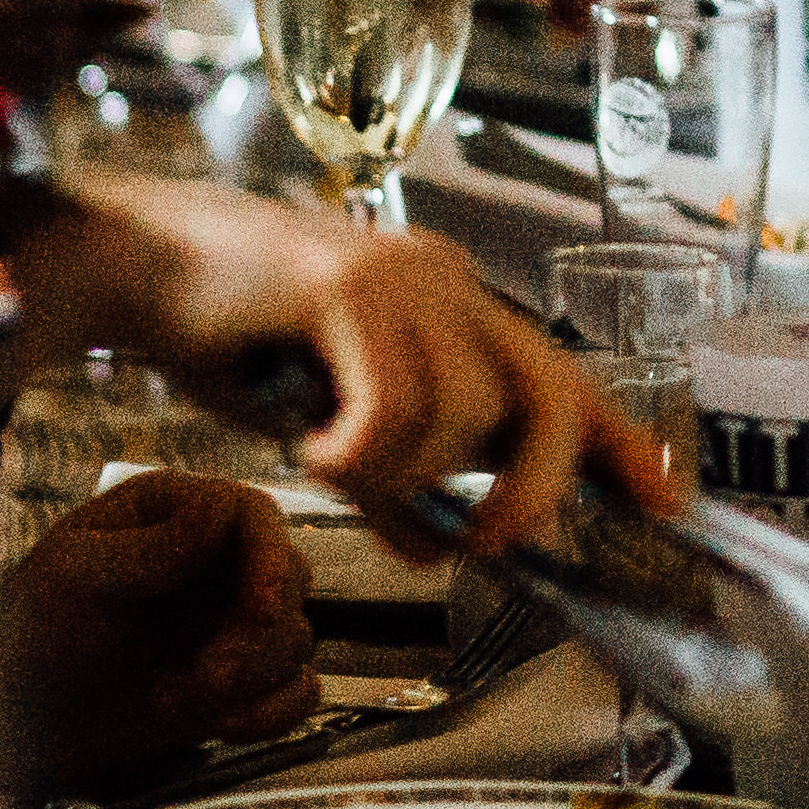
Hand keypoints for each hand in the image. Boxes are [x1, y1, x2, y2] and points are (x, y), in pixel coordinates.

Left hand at [0, 469, 320, 790]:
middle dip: (256, 637)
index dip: (270, 561)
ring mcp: (227, 625)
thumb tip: (221, 513)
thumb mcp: (75, 577)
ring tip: (169, 705)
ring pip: (295, 641)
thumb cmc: (25, 631)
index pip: (255, 518)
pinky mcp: (235, 686)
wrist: (6, 718)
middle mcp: (213, 563)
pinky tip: (221, 726)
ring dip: (247, 682)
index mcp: (175, 516)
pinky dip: (272, 713)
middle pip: (290, 581)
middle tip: (204, 681)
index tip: (262, 611)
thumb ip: (153, 549)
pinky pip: (295, 693)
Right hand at [39, 183, 678, 557]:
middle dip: (534, 484)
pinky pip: (393, 404)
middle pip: (548, 390)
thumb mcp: (331, 423)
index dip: (619, 443)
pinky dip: (358, 453)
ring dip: (400, 471)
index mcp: (455, 310)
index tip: (669, 502)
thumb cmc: (235, 339)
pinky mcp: (349, 282)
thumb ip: (396, 477)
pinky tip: (313, 449)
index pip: (563, 379)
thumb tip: (442, 545)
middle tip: (489, 541)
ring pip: (461, 412)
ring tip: (330, 459)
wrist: (139, 263)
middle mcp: (447, 283)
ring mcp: (403, 276)